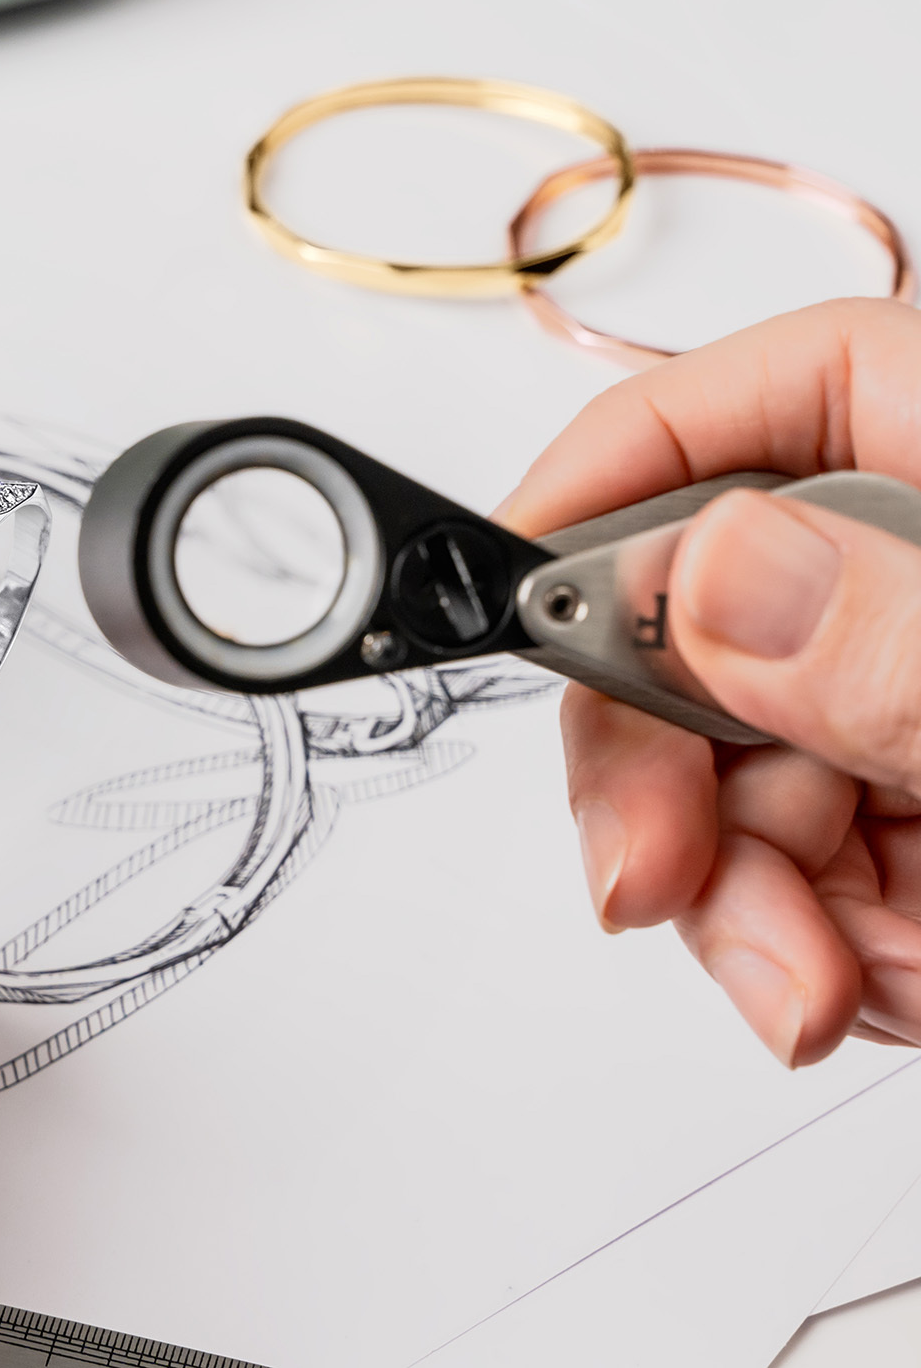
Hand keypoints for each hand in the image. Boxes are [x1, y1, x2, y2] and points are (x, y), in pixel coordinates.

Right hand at [499, 297, 920, 1067]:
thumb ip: (900, 639)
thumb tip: (704, 575)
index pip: (761, 395)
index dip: (607, 478)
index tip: (501, 586)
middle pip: (704, 620)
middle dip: (660, 775)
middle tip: (649, 882)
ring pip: (741, 772)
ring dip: (747, 902)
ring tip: (827, 986)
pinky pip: (815, 867)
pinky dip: (826, 944)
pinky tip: (886, 980)